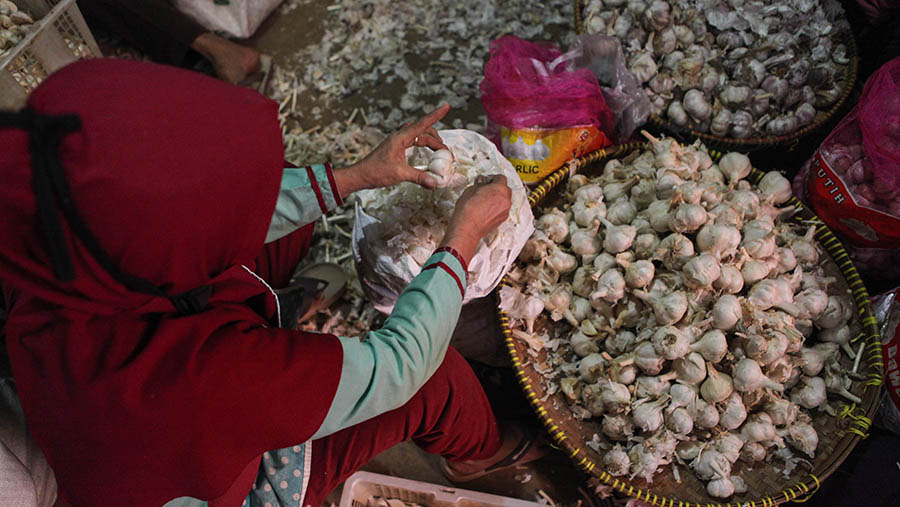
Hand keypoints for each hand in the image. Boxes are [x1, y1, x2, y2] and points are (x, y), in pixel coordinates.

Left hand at [333, 104, 449, 196]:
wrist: (360, 175)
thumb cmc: (375, 172)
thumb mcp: (399, 174)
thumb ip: (418, 177)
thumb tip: (434, 183)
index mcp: (400, 138)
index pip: (422, 124)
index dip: (436, 115)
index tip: (447, 106)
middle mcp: (399, 137)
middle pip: (422, 130)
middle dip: (436, 137)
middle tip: (445, 149)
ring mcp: (397, 141)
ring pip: (418, 135)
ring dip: (429, 140)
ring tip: (438, 150)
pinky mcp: (395, 148)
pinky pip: (412, 141)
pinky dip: (422, 144)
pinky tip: (425, 151)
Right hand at [440, 175, 511, 262]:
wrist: (468, 227)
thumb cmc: (468, 209)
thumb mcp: (471, 190)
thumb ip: (479, 184)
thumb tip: (481, 183)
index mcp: (500, 189)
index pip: (501, 178)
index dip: (493, 178)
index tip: (487, 180)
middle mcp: (506, 200)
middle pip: (506, 189)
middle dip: (497, 188)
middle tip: (487, 188)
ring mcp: (505, 211)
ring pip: (505, 200)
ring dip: (498, 198)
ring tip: (486, 200)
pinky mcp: (502, 220)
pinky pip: (502, 210)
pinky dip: (497, 207)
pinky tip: (486, 209)